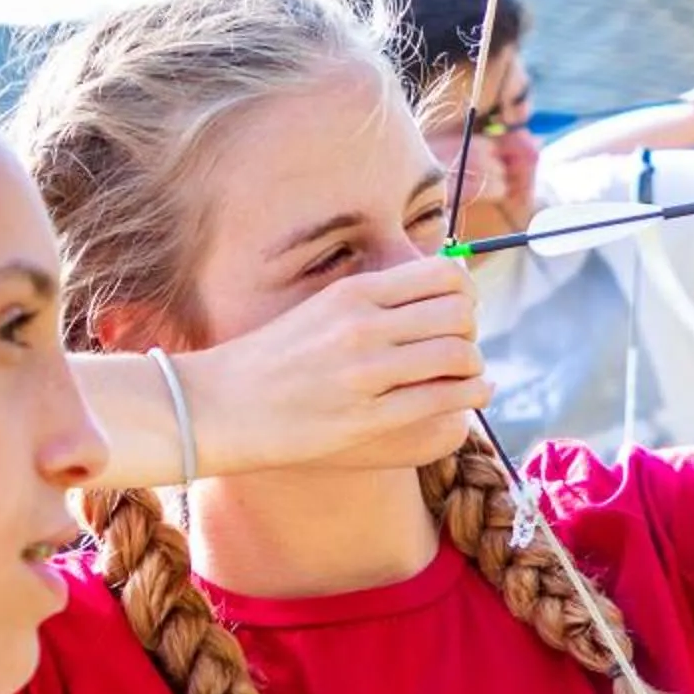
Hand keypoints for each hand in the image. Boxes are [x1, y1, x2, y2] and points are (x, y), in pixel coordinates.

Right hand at [186, 258, 491, 473]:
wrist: (219, 405)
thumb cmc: (273, 359)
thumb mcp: (323, 310)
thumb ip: (374, 300)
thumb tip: (433, 293)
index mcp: (353, 293)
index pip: (443, 276)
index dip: (466, 293)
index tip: (461, 310)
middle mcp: (362, 326)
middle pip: (458, 314)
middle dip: (472, 331)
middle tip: (464, 347)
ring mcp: (365, 373)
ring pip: (457, 355)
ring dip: (474, 366)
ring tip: (470, 375)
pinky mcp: (367, 417)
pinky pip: (442, 398)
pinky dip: (471, 395)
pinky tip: (474, 395)